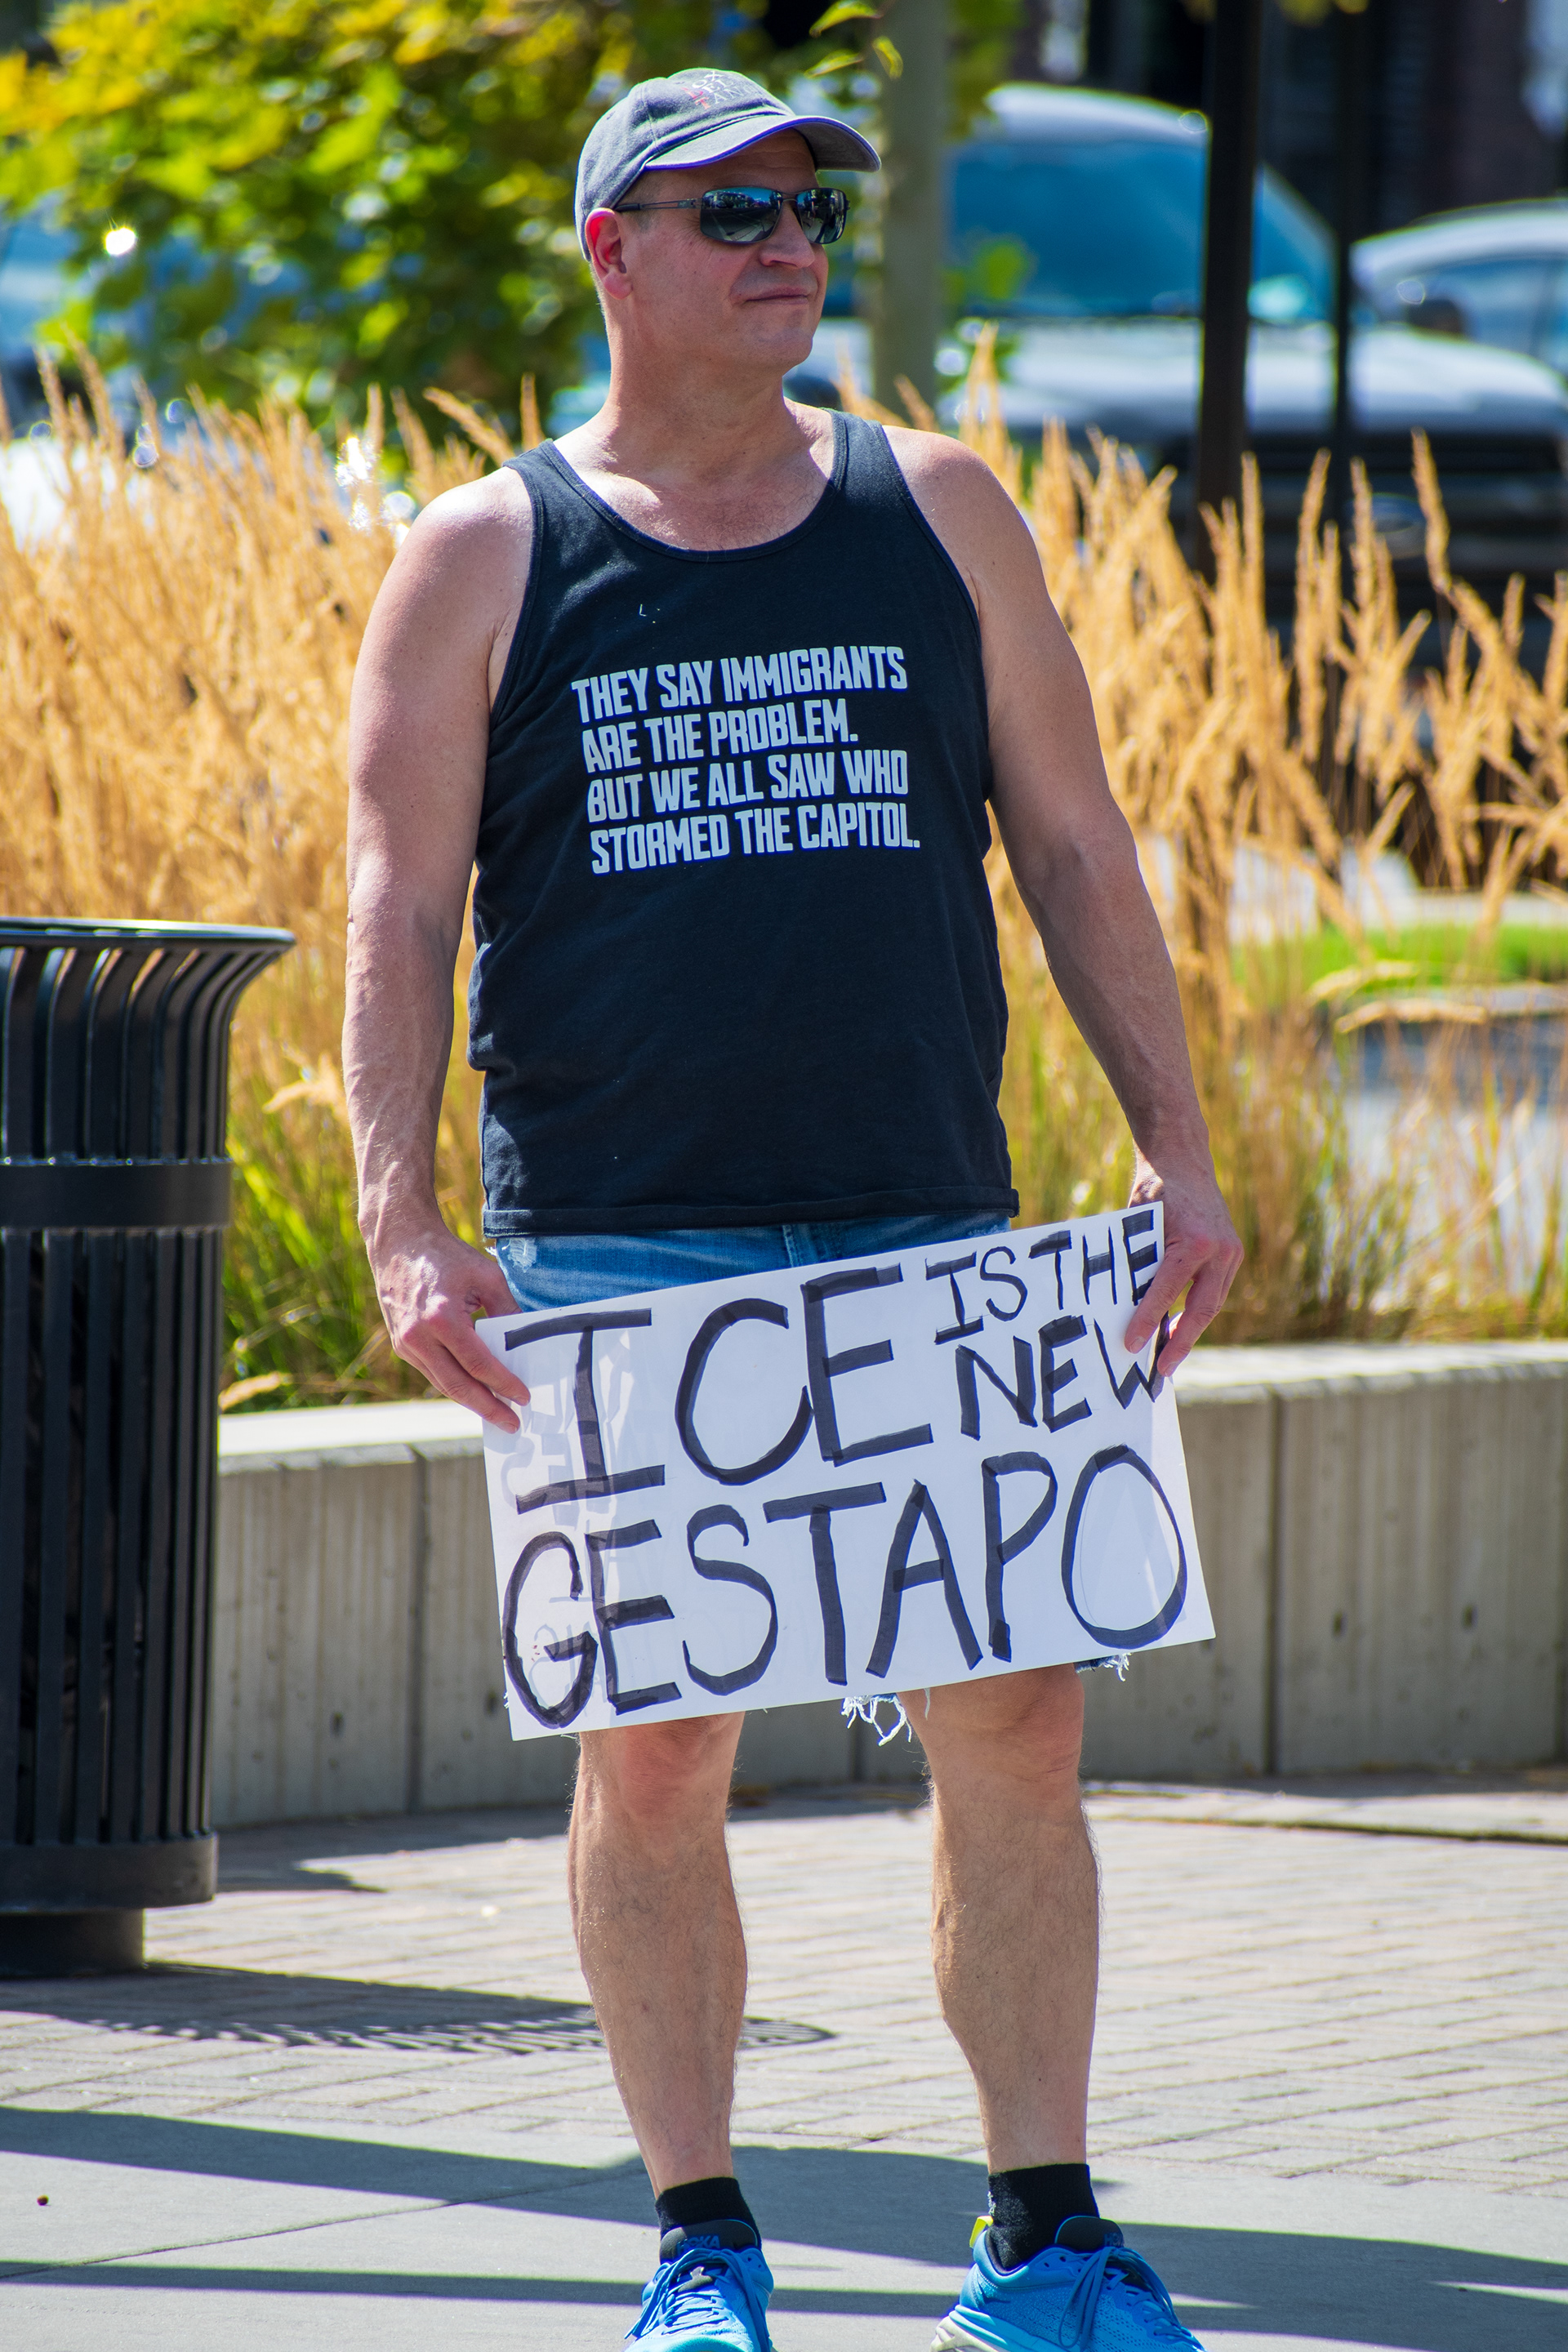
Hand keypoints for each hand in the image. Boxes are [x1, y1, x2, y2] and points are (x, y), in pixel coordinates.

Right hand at [371, 1224, 529, 1431]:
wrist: (400, 1244)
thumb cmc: (446, 1256)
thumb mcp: (486, 1276)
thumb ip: (506, 1310)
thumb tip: (526, 1340)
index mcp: (441, 1317)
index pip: (478, 1363)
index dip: (502, 1384)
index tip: (523, 1398)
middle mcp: (419, 1336)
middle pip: (458, 1385)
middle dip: (488, 1407)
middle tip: (512, 1423)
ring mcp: (405, 1343)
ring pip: (443, 1383)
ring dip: (471, 1401)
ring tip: (497, 1413)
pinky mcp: (401, 1345)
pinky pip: (433, 1373)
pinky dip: (455, 1384)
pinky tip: (475, 1391)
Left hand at [1121, 1153, 1242, 1376]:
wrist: (1183, 1161)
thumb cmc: (1153, 1192)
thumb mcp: (1138, 1226)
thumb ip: (1139, 1262)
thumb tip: (1123, 1308)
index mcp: (1194, 1240)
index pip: (1166, 1290)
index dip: (1148, 1320)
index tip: (1131, 1343)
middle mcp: (1220, 1249)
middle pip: (1202, 1308)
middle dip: (1180, 1342)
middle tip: (1160, 1369)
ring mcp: (1231, 1252)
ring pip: (1211, 1304)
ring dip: (1190, 1331)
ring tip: (1168, 1357)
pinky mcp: (1233, 1254)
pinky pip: (1215, 1291)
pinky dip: (1197, 1311)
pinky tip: (1179, 1329)